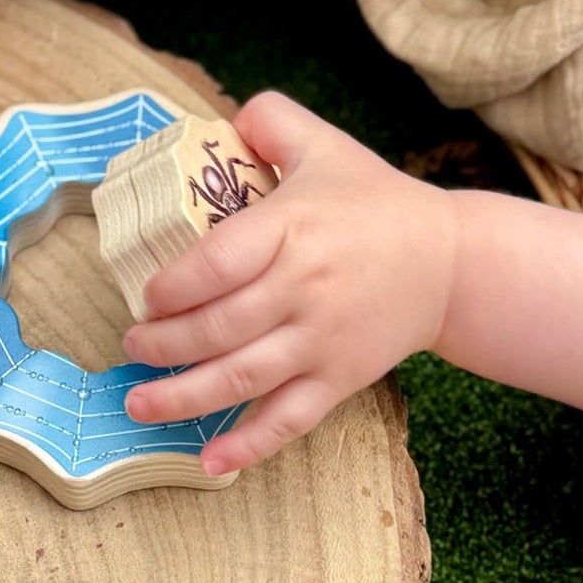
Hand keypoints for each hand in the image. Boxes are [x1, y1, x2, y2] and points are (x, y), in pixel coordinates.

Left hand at [120, 90, 457, 475]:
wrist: (450, 263)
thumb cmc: (375, 201)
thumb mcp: (324, 145)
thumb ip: (269, 120)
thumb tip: (219, 119)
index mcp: (294, 226)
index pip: (220, 262)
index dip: (174, 286)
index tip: (147, 296)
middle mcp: (305, 288)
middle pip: (220, 326)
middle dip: (164, 344)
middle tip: (132, 346)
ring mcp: (322, 340)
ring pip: (242, 378)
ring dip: (183, 397)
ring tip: (139, 402)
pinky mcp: (340, 378)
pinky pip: (289, 420)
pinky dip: (249, 445)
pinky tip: (210, 463)